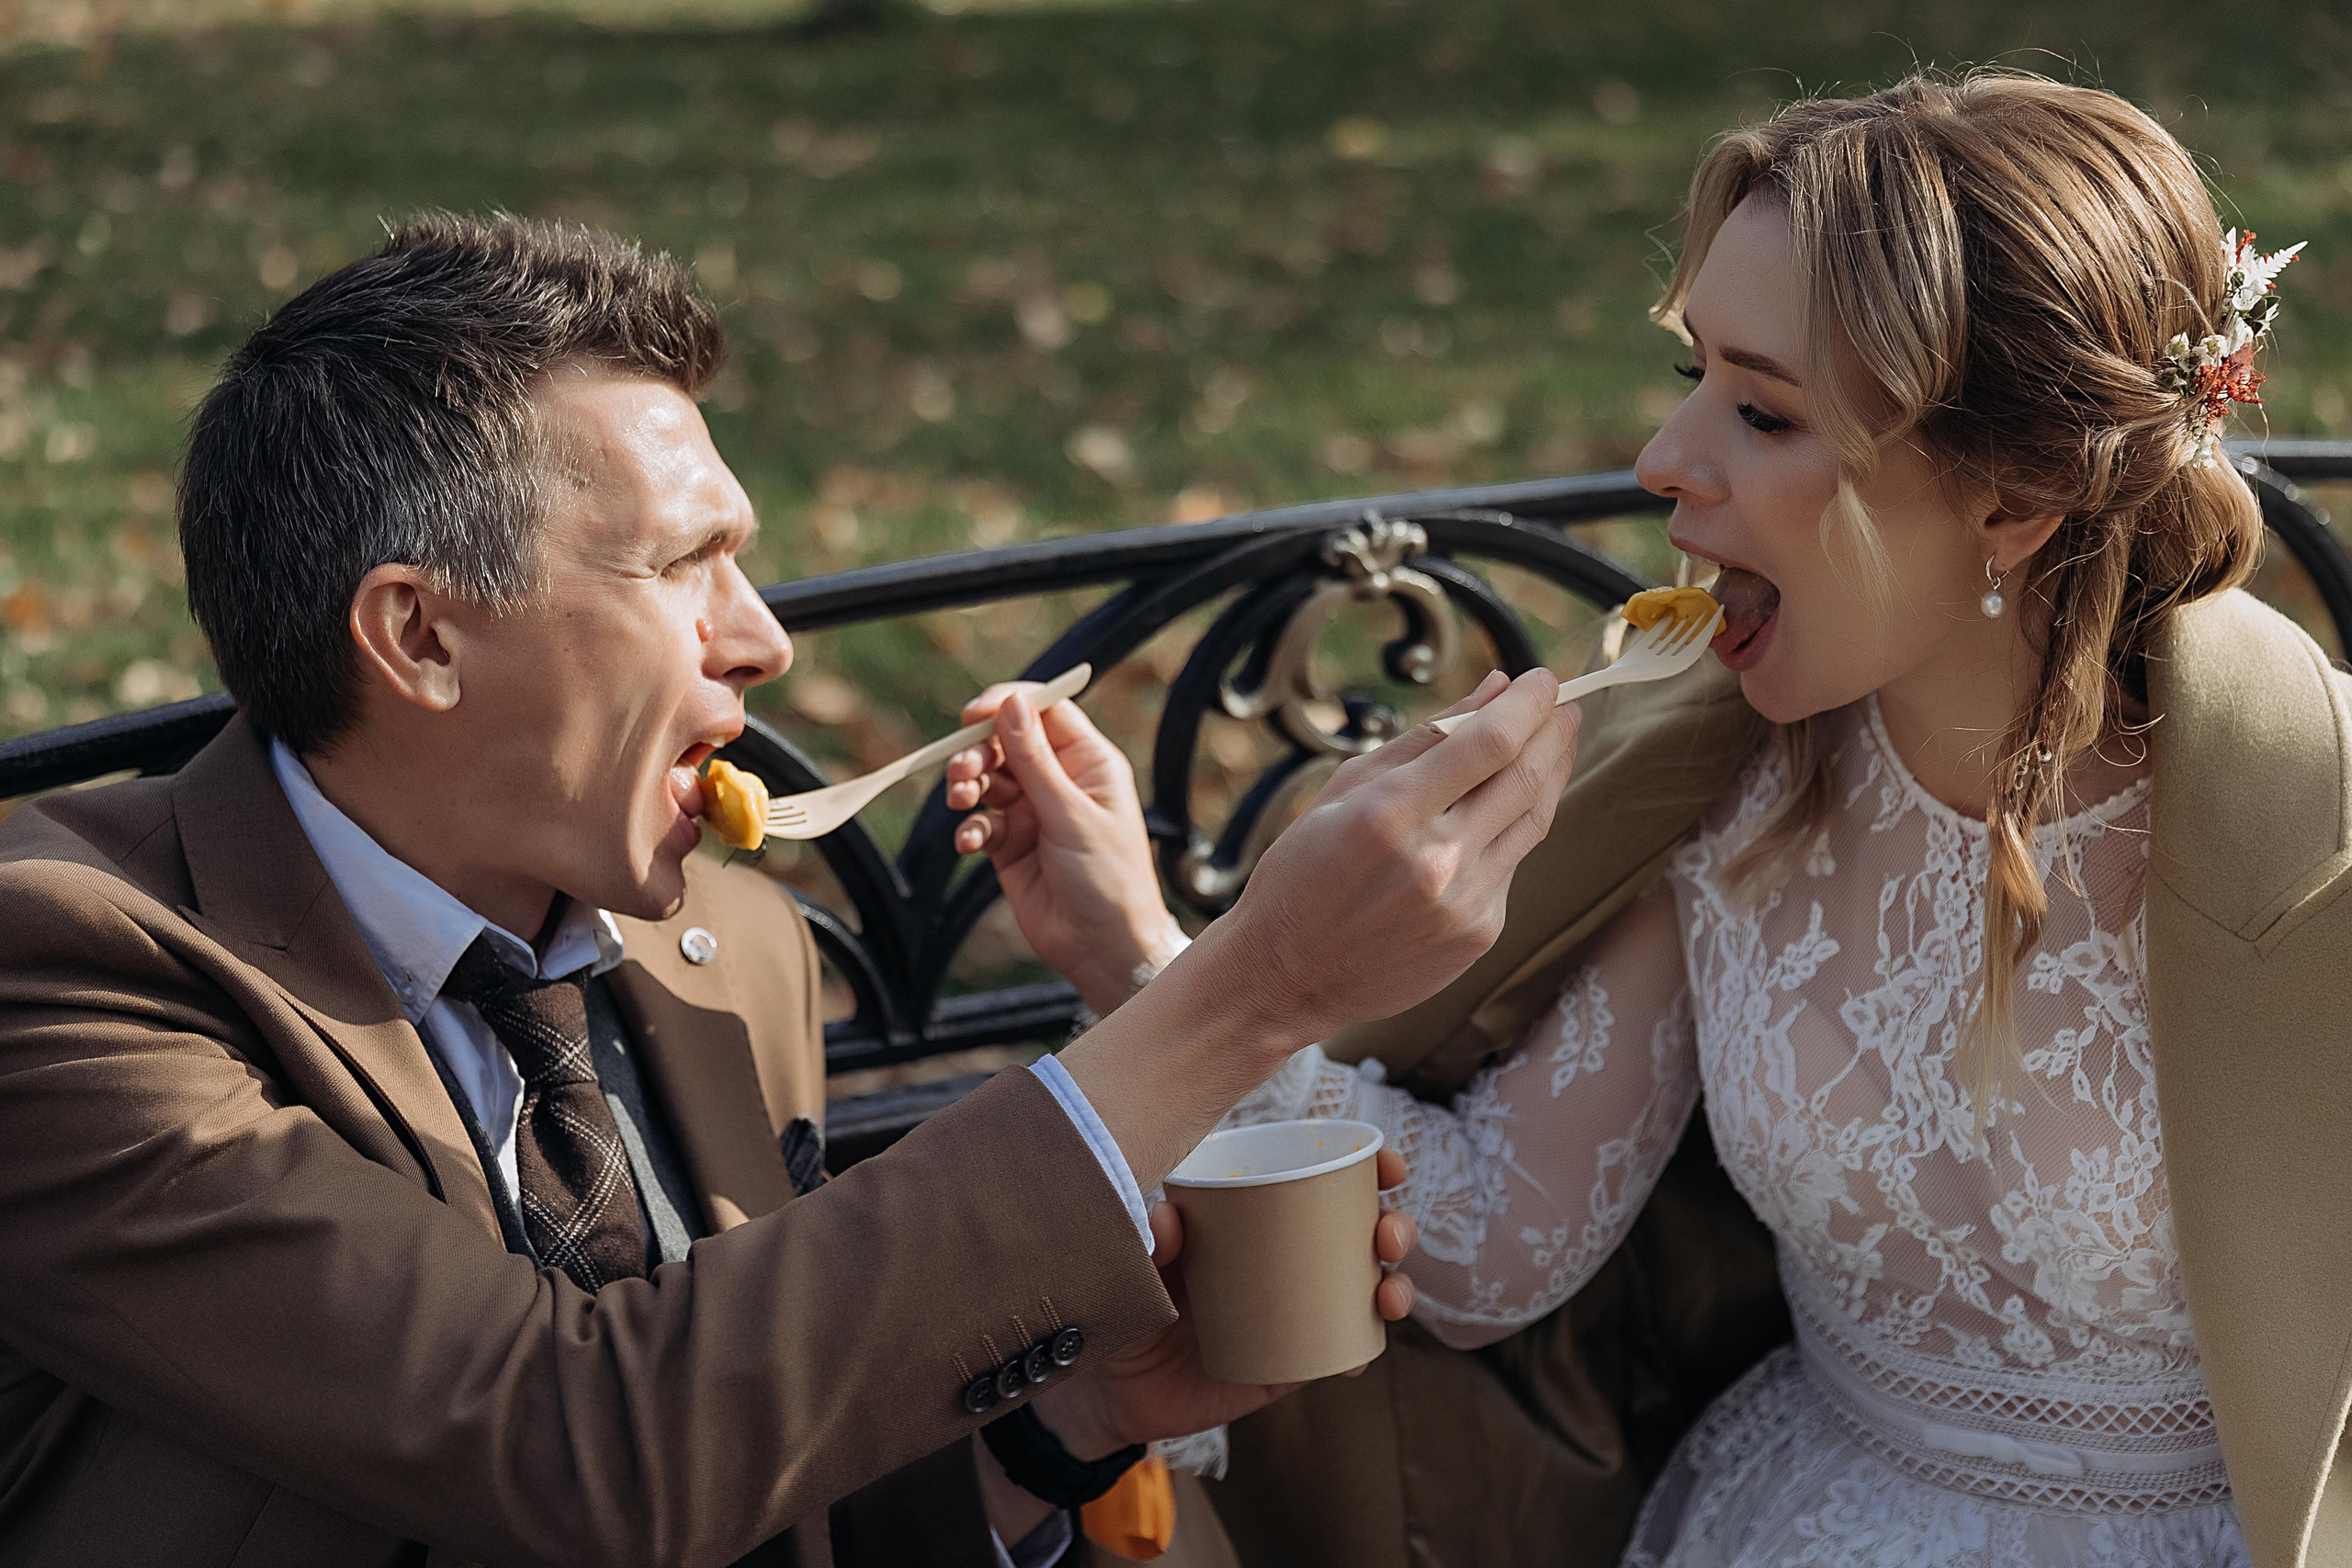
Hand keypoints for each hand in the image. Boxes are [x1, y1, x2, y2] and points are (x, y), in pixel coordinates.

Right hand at [945, 682, 1184, 1016]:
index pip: (1044, 712)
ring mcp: (1033, 812)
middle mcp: (1059, 781)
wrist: (1103, 947)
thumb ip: (1036, 760)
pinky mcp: (1011, 845)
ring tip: (961, 801)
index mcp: (1088, 763)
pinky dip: (971, 828)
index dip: (1007, 705)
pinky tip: (970, 843)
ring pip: (988, 780)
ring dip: (968, 785)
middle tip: (962, 771)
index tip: (974, 714)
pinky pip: (981, 822)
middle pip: (1007, 743)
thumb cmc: (1109, 881)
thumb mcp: (1072, 815)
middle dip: (979, 751)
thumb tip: (1011, 704)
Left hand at [971, 1147, 1416, 1544]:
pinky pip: (1335, 1355)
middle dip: (1394, 1226)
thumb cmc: (1124, 1301)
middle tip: (1387, 1234)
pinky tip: (1360, 1354)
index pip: (1322, 1182)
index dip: (1366, 1169)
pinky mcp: (1287, 1366)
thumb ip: (1147, 1237)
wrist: (1108, 1385)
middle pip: (1360, 1234)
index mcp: (1260, 1219)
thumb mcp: (1133, 1261)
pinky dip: (1357, 1353)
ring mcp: (1293, 1313)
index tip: (1385, 1164)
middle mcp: (1287, 1261)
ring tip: (1389, 1294)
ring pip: (1363, 1291)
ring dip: (1394, 1286)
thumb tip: (1167, 1217)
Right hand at [1196, 667, 1579, 1046]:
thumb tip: (1494, 687)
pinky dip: (1515, 827)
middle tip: (1565, 706)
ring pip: (1534, 821)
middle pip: (1526, 778)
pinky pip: (1512, 864)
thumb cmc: (1302, 872)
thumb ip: (1424, 738)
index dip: (1529, 703)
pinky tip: (1506, 809)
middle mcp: (1434, 860)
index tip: (1544, 679)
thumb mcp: (1344, 789)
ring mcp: (1463, 904)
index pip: (1489, 742)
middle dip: (1555, 731)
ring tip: (1556, 742)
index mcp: (1389, 813)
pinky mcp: (1480, 934)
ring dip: (1553, 774)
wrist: (1284, 977)